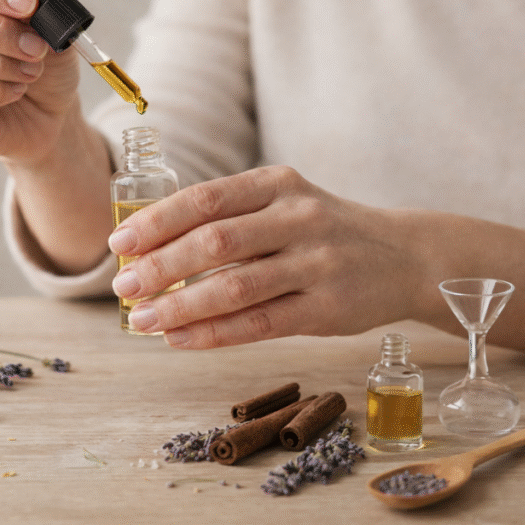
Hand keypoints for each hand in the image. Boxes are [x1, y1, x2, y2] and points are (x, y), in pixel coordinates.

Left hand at [107, 166, 421, 347]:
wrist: (406, 256)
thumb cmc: (324, 231)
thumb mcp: (283, 204)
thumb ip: (229, 218)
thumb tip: (149, 249)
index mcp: (277, 184)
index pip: (205, 199)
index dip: (156, 222)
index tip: (119, 244)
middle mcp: (298, 218)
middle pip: (215, 241)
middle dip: (161, 265)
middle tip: (123, 286)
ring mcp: (316, 264)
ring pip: (235, 287)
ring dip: (180, 306)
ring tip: (143, 320)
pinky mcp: (328, 308)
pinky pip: (260, 324)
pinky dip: (214, 334)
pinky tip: (180, 339)